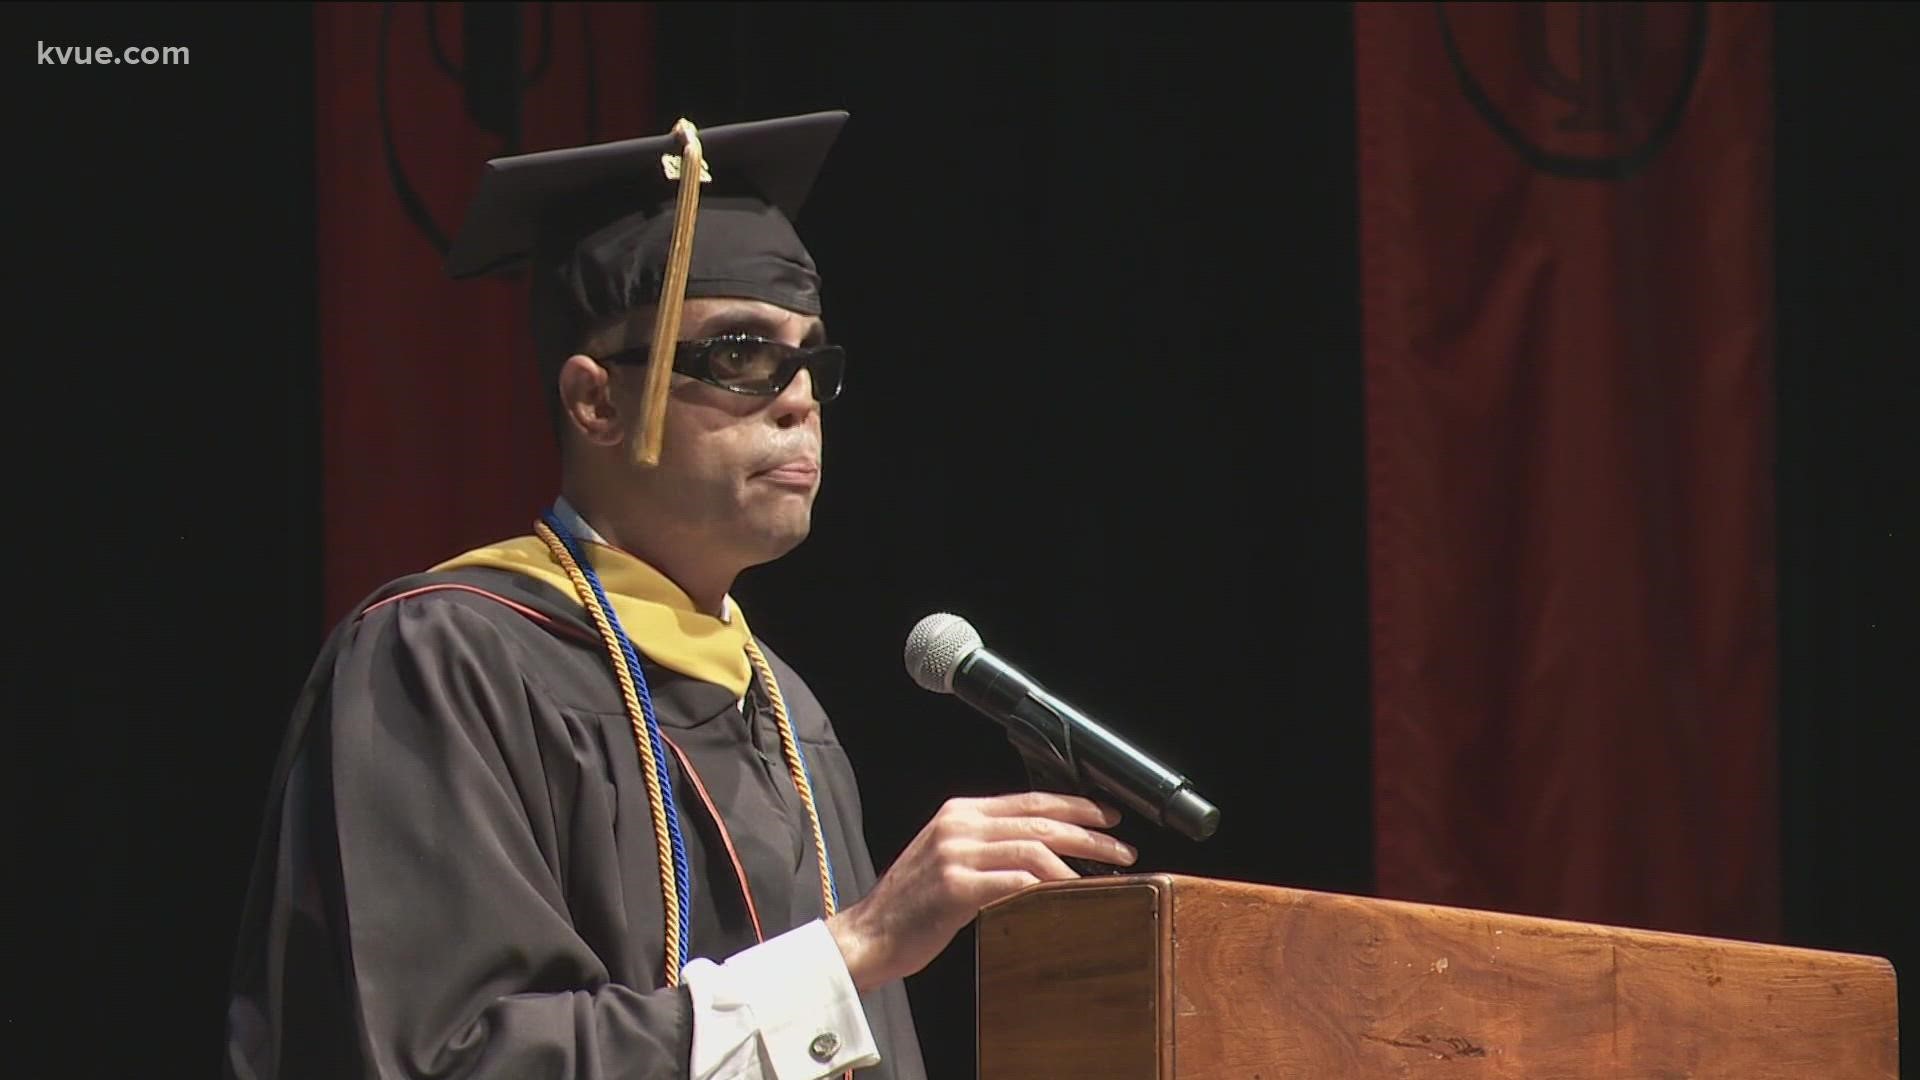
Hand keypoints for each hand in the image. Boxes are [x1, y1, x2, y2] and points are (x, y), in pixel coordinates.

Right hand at [825, 791, 1136, 992]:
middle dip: (1090, 833)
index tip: (1108, 815)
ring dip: (1078, 861)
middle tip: (1123, 847)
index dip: (1075, 805)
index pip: (1030, 799)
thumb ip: (987, 849)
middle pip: (1040, 820)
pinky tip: (1071, 895)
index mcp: (959, 813)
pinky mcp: (956, 887)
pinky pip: (1017, 880)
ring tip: (1107, 875)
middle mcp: (958, 826)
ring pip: (1034, 846)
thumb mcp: (948, 861)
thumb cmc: (910, 909)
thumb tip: (1043, 856)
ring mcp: (956, 854)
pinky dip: (1050, 886)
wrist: (866, 937)